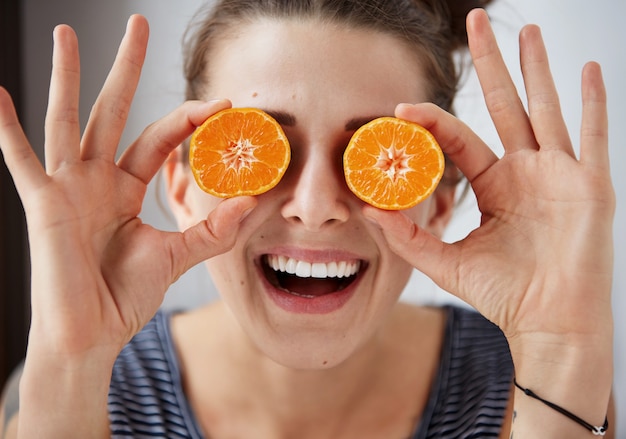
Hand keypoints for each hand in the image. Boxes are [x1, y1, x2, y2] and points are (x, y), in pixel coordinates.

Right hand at [0, 15, 255, 359]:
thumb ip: (213, 229)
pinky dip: (7, 129)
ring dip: (66, 76)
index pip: (157, 140)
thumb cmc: (125, 297)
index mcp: (124, 189)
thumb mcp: (178, 256)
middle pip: (113, 112)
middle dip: (125, 68)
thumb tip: (252, 201)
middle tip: (137, 24)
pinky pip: (21, 161)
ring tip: (65, 32)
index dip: (188, 119)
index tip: (221, 103)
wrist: (92, 335)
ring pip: (67, 119)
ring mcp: (67, 188)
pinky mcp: (43, 205)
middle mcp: (95, 180)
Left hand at [366, 10, 613, 360]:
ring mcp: (559, 173)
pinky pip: (591, 135)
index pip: (460, 138)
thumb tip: (367, 210)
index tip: (401, 107)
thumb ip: (408, 236)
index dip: (431, 121)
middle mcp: (526, 171)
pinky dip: (591, 102)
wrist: (548, 322)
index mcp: (495, 185)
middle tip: (477, 21)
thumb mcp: (447, 261)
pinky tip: (586, 68)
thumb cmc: (505, 294)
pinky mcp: (589, 185)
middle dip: (491, 63)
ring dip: (535, 69)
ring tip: (526, 31)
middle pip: (504, 105)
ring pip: (544, 108)